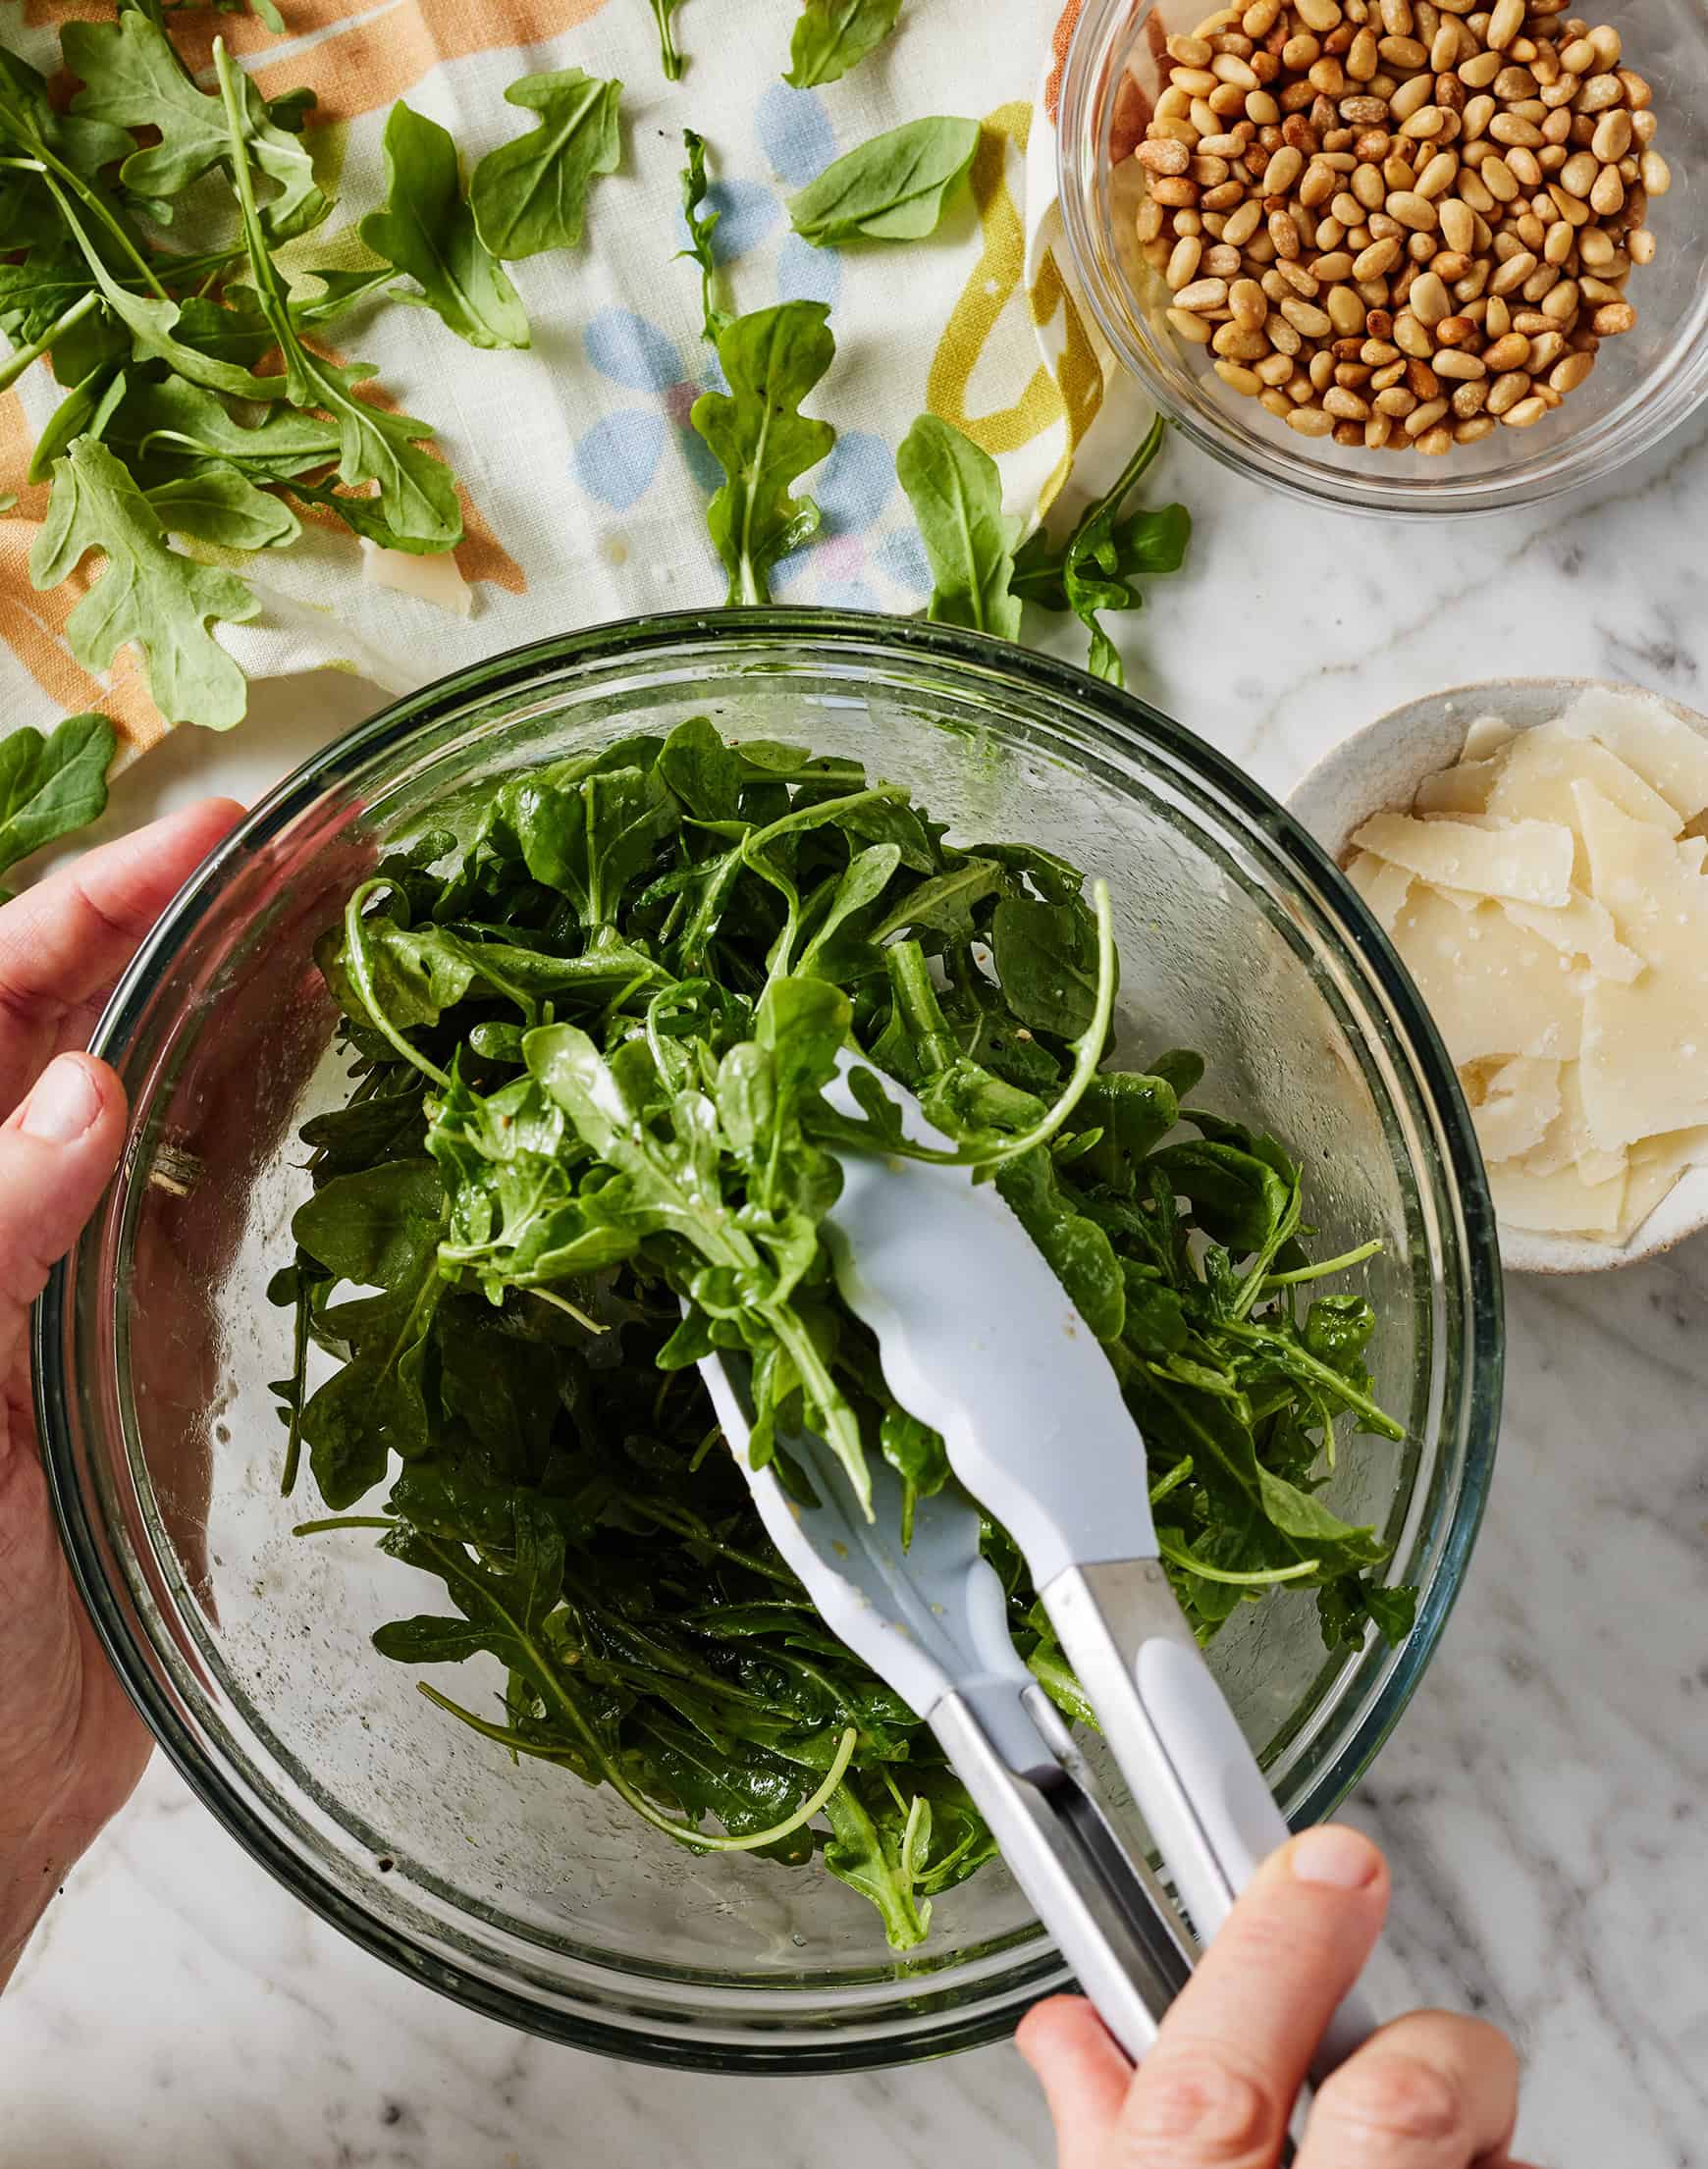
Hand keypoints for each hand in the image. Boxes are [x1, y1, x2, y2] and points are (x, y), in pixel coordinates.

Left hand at [0, 799, 243, 1990]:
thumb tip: (86, 1092)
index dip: (96, 901)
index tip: (210, 832)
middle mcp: (9, 1199)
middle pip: (104, 1016)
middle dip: (205, 918)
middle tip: (333, 843)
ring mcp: (87, 1261)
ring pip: (178, 1085)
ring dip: (257, 991)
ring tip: (360, 908)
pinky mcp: (158, 1329)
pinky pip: (223, 1185)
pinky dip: (278, 1105)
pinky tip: (335, 1043)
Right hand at [1019, 1825, 1535, 2167]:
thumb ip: (1102, 2129)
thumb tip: (1070, 2029)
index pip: (1215, 2073)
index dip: (1279, 1940)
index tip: (1324, 1853)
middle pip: (1403, 2099)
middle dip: (1424, 2047)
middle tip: (1402, 2051)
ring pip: (1497, 2152)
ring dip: (1472, 2140)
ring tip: (1419, 2168)